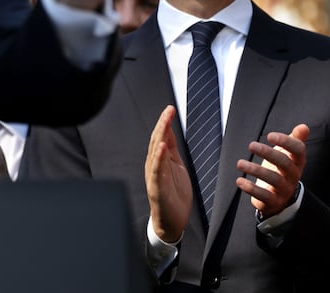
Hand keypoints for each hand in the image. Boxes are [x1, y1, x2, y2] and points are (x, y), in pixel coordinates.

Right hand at [145, 106, 191, 242]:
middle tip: (168, 110)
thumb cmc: (174, 195)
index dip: (165, 122)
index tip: (170, 109)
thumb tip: (169, 132)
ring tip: (164, 123)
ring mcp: (154, 176)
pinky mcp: (156, 187)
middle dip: (162, 124)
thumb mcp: (176, 167)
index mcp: (160, 160)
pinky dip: (158, 158)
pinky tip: (161, 148)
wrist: (171, 221)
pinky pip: (156, 170)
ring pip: (155, 152)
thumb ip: (171, 150)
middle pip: (156, 141)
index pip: (161, 137)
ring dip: (159, 137)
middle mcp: (154, 165)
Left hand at [236, 124, 308, 218]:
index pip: (298, 150)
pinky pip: (264, 196)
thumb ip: (295, 140)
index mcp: (298, 162)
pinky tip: (239, 180)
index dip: (286, 142)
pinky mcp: (274, 202)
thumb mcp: (289, 155)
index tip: (269, 135)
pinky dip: (251, 188)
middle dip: (268, 153)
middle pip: (284, 163)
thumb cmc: (282, 170)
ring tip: (239, 163)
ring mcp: (284, 190)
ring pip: (273, 179)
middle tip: (251, 145)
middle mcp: (293, 176)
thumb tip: (304, 126)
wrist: (282, 198)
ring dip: (256, 170)